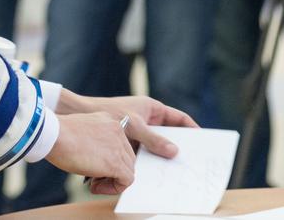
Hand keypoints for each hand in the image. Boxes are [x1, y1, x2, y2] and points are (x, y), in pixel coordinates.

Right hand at [45, 112, 137, 194]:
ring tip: (94, 184)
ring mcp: (118, 146)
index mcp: (109, 121)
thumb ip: (92, 140)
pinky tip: (95, 188)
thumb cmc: (57, 133)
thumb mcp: (81, 130)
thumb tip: (94, 158)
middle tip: (94, 178)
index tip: (95, 166)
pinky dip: (114, 188)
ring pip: (128, 169)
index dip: (110, 159)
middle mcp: (117, 130)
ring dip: (112, 180)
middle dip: (113, 171)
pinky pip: (126, 181)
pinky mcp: (115, 163)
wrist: (52, 133)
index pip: (120, 145)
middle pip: (127, 157)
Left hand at [54, 89, 197, 193]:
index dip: (192, 129)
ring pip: (154, 147)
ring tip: (171, 173)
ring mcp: (137, 131)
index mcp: (152, 108)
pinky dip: (146, 162)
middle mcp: (146, 120)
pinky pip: (141, 153)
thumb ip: (153, 139)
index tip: (203, 142)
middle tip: (189, 163)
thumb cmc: (107, 111)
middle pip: (168, 136)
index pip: (179, 119)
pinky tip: (149, 174)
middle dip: (177, 149)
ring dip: (160, 158)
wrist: (79, 115)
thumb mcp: (133, 124)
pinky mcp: (126, 142)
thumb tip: (174, 152)